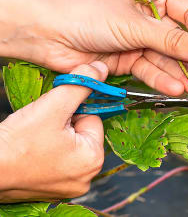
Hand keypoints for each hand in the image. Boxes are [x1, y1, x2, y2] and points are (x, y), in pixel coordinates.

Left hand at [0, 0, 187, 96]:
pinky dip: (162, 80)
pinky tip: (176, 89)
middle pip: (179, 40)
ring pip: (166, 59)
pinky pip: (150, 70)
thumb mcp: (136, 26)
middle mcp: (149, 17)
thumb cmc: (90, 17)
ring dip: (182, 75)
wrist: (48, 36)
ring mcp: (139, 40)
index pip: (187, 13)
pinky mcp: (129, 59)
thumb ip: (171, 41)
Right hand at [0, 62, 107, 202]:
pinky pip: (56, 158)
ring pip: (68, 144)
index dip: (71, 111)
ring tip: (34, 139)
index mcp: (93, 160)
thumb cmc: (17, 143)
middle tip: (40, 127)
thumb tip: (101, 69)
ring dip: (54, 135)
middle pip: (81, 132)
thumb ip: (81, 84)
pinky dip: (45, 150)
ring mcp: (68, 185)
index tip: (52, 115)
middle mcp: (86, 178)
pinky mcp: (51, 188)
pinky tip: (31, 150)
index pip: (93, 118)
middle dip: (63, 123)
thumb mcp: (54, 106)